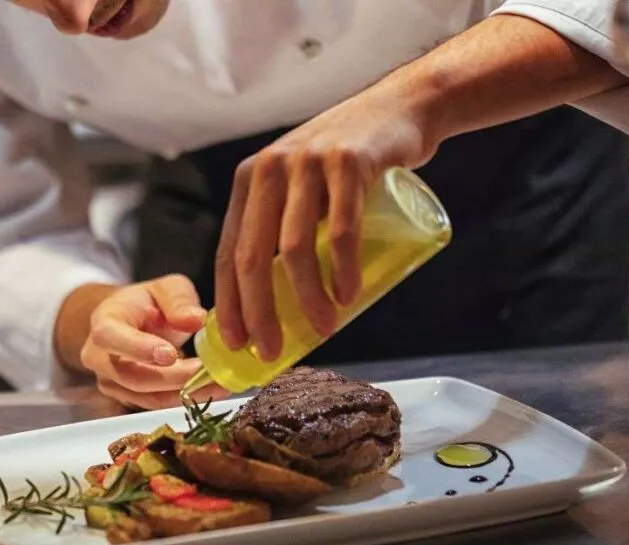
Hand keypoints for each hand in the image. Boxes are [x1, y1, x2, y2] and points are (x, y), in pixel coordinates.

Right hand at [77, 275, 229, 409]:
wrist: (129, 323)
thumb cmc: (146, 303)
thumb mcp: (166, 289)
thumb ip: (179, 300)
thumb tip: (196, 319)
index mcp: (104, 322)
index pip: (110, 337)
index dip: (138, 348)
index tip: (170, 354)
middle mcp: (99, 357)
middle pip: (132, 376)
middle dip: (173, 378)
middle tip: (209, 372)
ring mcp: (110, 382)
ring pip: (147, 397)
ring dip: (185, 393)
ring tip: (220, 383)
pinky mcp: (127, 398)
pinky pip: (156, 404)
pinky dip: (185, 399)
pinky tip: (211, 389)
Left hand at [214, 84, 435, 360]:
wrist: (400, 109)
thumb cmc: (348, 165)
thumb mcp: (302, 189)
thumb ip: (285, 230)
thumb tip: (277, 307)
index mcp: (250, 182)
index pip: (229, 252)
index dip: (229, 304)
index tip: (236, 345)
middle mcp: (270, 169)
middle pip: (254, 256)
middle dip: (259, 313)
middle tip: (272, 352)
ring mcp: (307, 163)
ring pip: (294, 248)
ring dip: (306, 298)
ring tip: (323, 329)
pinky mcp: (348, 162)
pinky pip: (340, 228)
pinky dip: (342, 269)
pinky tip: (346, 295)